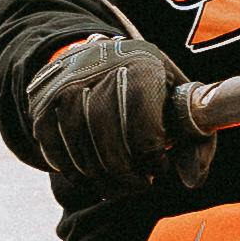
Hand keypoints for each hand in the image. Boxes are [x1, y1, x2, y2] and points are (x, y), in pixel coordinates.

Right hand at [22, 28, 211, 191]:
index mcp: (143, 66)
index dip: (152, 158)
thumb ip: (197, 141)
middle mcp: (100, 68)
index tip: (158, 170)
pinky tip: (86, 175)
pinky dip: (67, 168)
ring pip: (78, 145)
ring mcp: (66, 82)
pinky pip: (51, 144)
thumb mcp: (180, 101)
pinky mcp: (42, 98)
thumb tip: (191, 181)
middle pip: (109, 140)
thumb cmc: (150, 88)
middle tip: (137, 186)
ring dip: (98, 177)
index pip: (144, 126)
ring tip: (114, 186)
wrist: (97, 54)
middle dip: (124, 175)